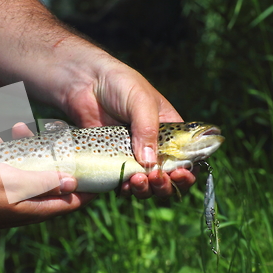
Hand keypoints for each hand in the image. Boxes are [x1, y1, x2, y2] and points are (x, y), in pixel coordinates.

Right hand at [0, 124, 95, 229]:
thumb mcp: (14, 184)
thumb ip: (44, 182)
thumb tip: (73, 182)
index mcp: (39, 207)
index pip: (74, 199)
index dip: (91, 186)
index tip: (101, 167)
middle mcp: (30, 202)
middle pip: (52, 177)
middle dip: (54, 155)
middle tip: (54, 132)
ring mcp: (12, 193)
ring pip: (27, 166)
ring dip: (23, 146)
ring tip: (16, 127)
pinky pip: (5, 165)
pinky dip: (0, 151)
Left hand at [61, 58, 195, 198]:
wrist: (85, 82)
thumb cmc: (119, 84)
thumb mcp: (140, 101)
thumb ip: (147, 130)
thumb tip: (149, 163)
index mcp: (170, 132)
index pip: (186, 158)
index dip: (187, 171)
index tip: (180, 174)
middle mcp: (153, 148)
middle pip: (167, 178)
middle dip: (166, 184)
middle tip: (156, 178)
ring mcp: (131, 156)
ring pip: (145, 185)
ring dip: (146, 190)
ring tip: (137, 181)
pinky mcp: (112, 161)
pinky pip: (121, 182)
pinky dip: (125, 188)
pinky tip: (122, 185)